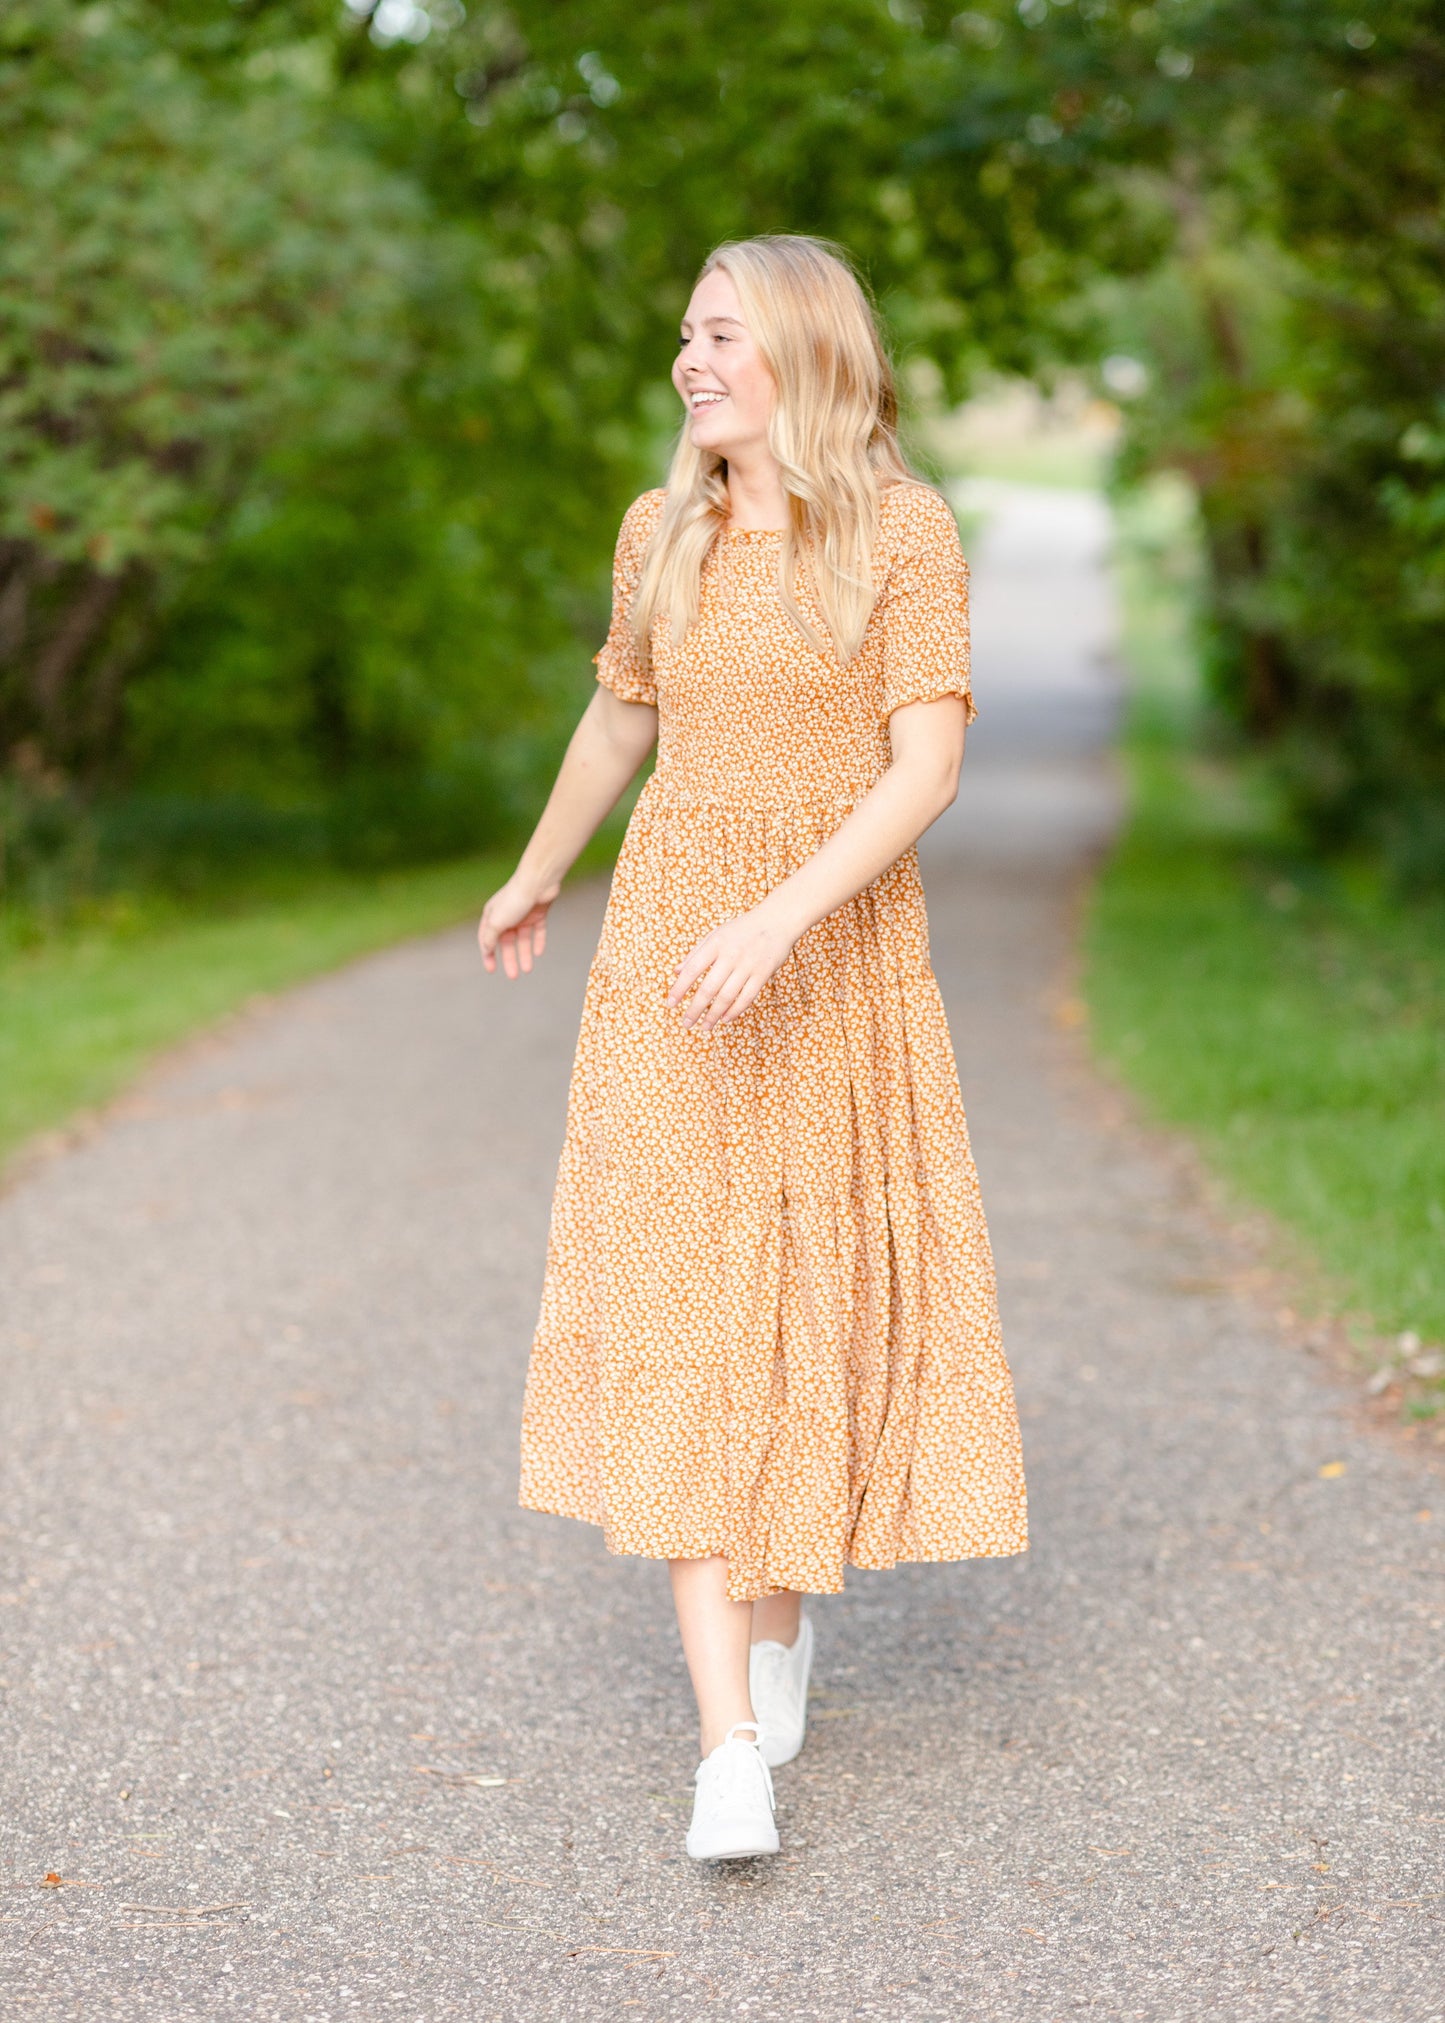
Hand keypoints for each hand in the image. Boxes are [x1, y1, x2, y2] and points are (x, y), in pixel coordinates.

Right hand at [478, 873, 559, 977]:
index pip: (487, 939)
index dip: (488, 955)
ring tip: (528, 969)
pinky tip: (538, 953)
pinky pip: (538, 931)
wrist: (538, 882)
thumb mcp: (497, 921)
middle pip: (507, 942)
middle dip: (510, 959)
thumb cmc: (514, 899)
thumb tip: (485, 950)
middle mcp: (507, 915)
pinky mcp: (538, 913)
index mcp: (492, 915)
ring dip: (525, 954)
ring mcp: (523, 914)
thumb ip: (489, 937)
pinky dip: (538, 942)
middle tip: (514, 976)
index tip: (491, 970)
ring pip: (523, 939)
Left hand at [667, 899, 799, 1031]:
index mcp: (715, 944)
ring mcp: (748, 965)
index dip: (679, 988)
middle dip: (695, 1009)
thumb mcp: (715, 935)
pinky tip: (724, 1019)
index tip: (670, 1004)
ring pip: (727, 996)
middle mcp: (730, 955)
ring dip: (714, 1015)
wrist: (777, 920)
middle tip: (686, 1024)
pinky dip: (735, 1011)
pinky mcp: (763, 973)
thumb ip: (695, 953)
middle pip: (708, 988)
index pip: (692, 969)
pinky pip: (747, 997)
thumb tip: (676, 972)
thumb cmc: (741, 929)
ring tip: (704, 1026)